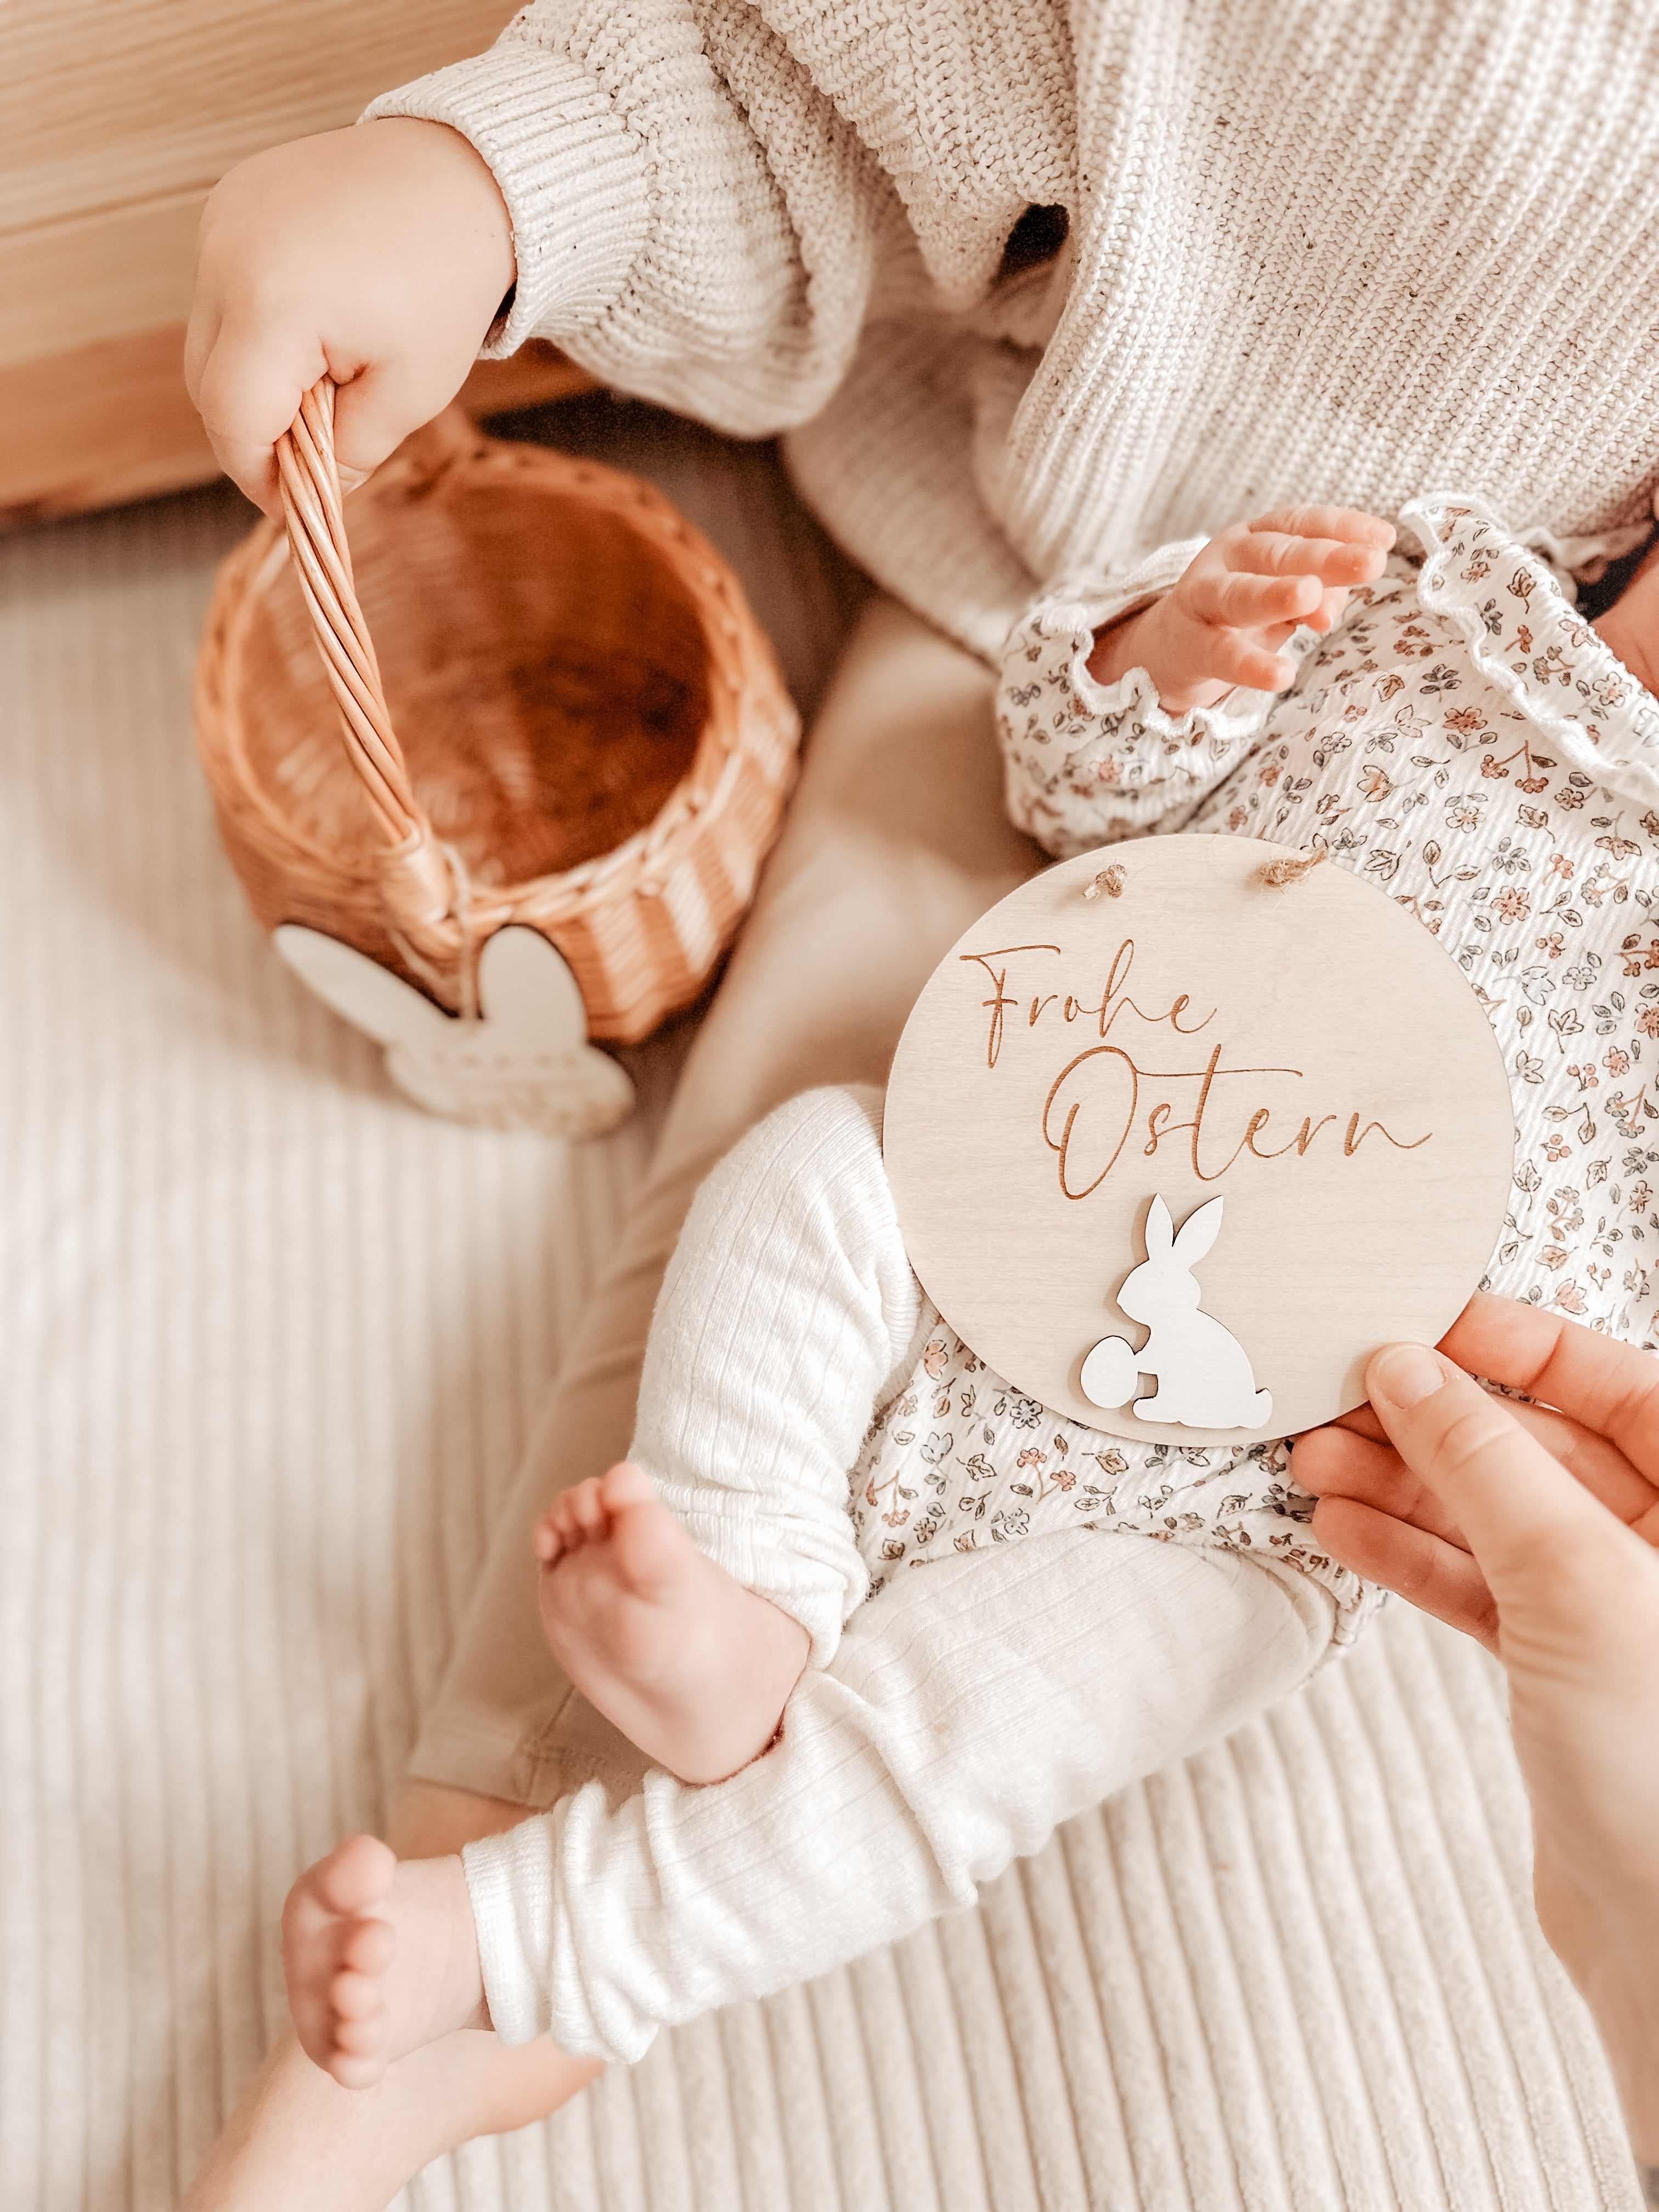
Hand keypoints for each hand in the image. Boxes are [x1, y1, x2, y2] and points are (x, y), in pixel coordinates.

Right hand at [185, 120, 515, 515]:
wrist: (458, 178)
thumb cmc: (445, 284)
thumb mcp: (410, 392)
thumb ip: (350, 454)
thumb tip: (312, 492)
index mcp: (272, 304)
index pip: (231, 420)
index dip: (257, 474)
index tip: (289, 503)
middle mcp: (225, 254)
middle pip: (207, 382)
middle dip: (255, 428)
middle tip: (316, 446)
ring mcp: (218, 220)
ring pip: (209, 339)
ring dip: (256, 375)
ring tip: (328, 371)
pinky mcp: (225, 202)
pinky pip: (221, 291)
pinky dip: (257, 325)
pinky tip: (316, 319)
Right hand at [1087, 506, 1394, 712]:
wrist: (1175, 647)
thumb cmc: (1241, 614)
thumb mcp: (1285, 595)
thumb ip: (1318, 593)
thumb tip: (1334, 605)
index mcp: (1257, 537)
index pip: (1302, 523)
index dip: (1342, 527)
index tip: (1383, 538)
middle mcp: (1228, 558)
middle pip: (1278, 553)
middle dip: (1325, 558)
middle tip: (1369, 563)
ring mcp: (1204, 599)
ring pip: (1240, 594)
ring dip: (1274, 594)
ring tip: (1309, 598)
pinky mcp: (1192, 645)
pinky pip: (1223, 654)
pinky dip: (1251, 665)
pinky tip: (1281, 675)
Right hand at [1295, 1295, 1658, 2163]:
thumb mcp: (1575, 1574)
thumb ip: (1486, 1460)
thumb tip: (1409, 1367)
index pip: (1617, 1384)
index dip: (1519, 1345)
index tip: (1424, 1323)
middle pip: (1545, 1447)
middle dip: (1436, 1421)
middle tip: (1340, 1398)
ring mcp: (1618, 1613)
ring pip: (1500, 1516)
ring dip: (1403, 1485)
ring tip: (1313, 1462)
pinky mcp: (1567, 1675)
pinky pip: (1482, 1586)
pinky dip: (1412, 1555)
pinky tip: (1343, 1528)